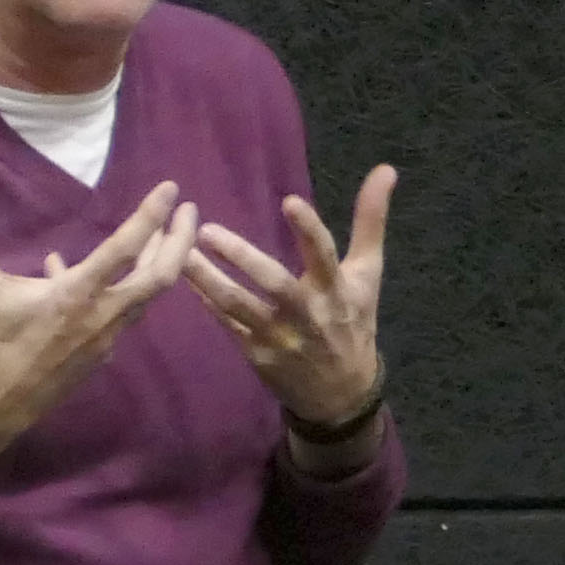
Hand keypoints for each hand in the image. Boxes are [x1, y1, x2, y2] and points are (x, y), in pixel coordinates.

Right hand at [0, 173, 203, 472]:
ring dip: (157, 263)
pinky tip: (96, 270)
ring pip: (145, 294)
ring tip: (160, 234)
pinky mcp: (102, 351)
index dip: (151, 216)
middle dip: (180, 240)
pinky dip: (123, 286)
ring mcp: (108, 337)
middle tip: (190, 210)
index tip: (171, 189)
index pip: (126, 248)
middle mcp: (103, 315)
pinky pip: (123, 311)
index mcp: (77, 294)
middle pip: (160, 276)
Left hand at [181, 166, 397, 433]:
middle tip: (206, 230)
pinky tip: (185, 277)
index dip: (308, 230)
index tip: (289, 201)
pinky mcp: (258, 355)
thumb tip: (385, 169)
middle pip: (274, 283)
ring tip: (178, 253)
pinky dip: (206, 300)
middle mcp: (310, 314)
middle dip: (241, 257)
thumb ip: (370, 221)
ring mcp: (281, 337)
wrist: (342, 394)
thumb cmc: (353, 322)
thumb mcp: (368, 275)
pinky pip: (226, 323)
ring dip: (207, 278)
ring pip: (239, 305)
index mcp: (338, 291)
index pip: (325, 255)